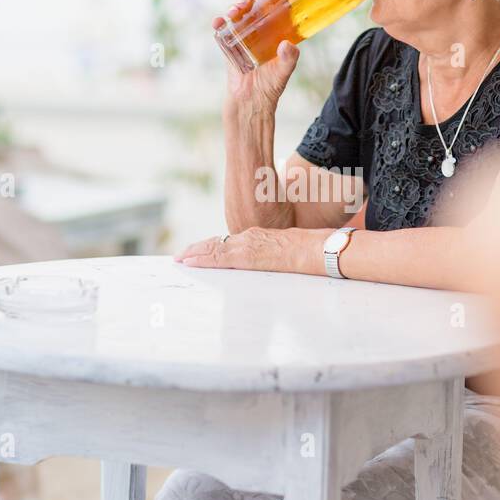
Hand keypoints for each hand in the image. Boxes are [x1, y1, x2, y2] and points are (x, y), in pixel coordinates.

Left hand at [174, 226, 329, 275]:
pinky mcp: (248, 256)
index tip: (198, 250)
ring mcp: (248, 245)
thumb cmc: (311, 251)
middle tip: (180, 255)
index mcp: (259, 237)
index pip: (229, 241)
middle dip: (197, 249)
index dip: (211, 246)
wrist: (320, 248)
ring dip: (195, 253)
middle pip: (217, 242)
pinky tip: (190, 262)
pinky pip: (219, 257)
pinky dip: (202, 259)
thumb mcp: (288, 251)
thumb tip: (272, 261)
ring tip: (180, 258)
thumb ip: (274, 254)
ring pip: (214, 247)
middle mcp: (249, 238)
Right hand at [215, 0, 299, 112]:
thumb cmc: (270, 87)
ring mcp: (243, 36)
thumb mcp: (284, 72)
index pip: (278, 4)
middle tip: (246, 1)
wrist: (250, 103)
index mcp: (278, 32)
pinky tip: (219, 22)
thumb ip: (288, 59)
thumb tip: (287, 45)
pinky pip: (222, 29)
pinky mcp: (229, 45)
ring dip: (234, 7)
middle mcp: (261, 30)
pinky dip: (219, 22)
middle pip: (255, 4)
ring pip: (238, 12)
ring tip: (234, 12)